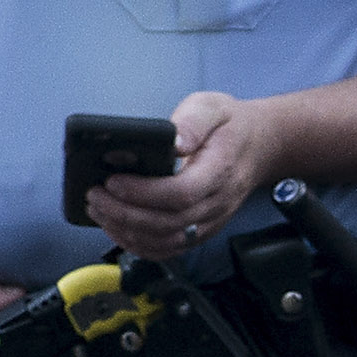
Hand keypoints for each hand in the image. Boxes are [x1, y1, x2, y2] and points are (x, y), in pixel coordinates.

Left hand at [85, 88, 288, 259]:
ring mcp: (211, 220)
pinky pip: (170, 249)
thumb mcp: (213, 107)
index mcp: (220, 170)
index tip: (113, 181)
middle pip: (168, 222)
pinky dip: (140, 246)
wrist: (261, 146)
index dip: (143, 193)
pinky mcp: (202, 230)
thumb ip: (193, 120)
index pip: (181, 193)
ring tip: (99, 211)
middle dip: (124, 212)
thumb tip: (174, 141)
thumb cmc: (232, 126)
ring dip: (127, 232)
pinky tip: (118, 230)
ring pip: (166, 241)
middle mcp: (217, 202)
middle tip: (94, 195)